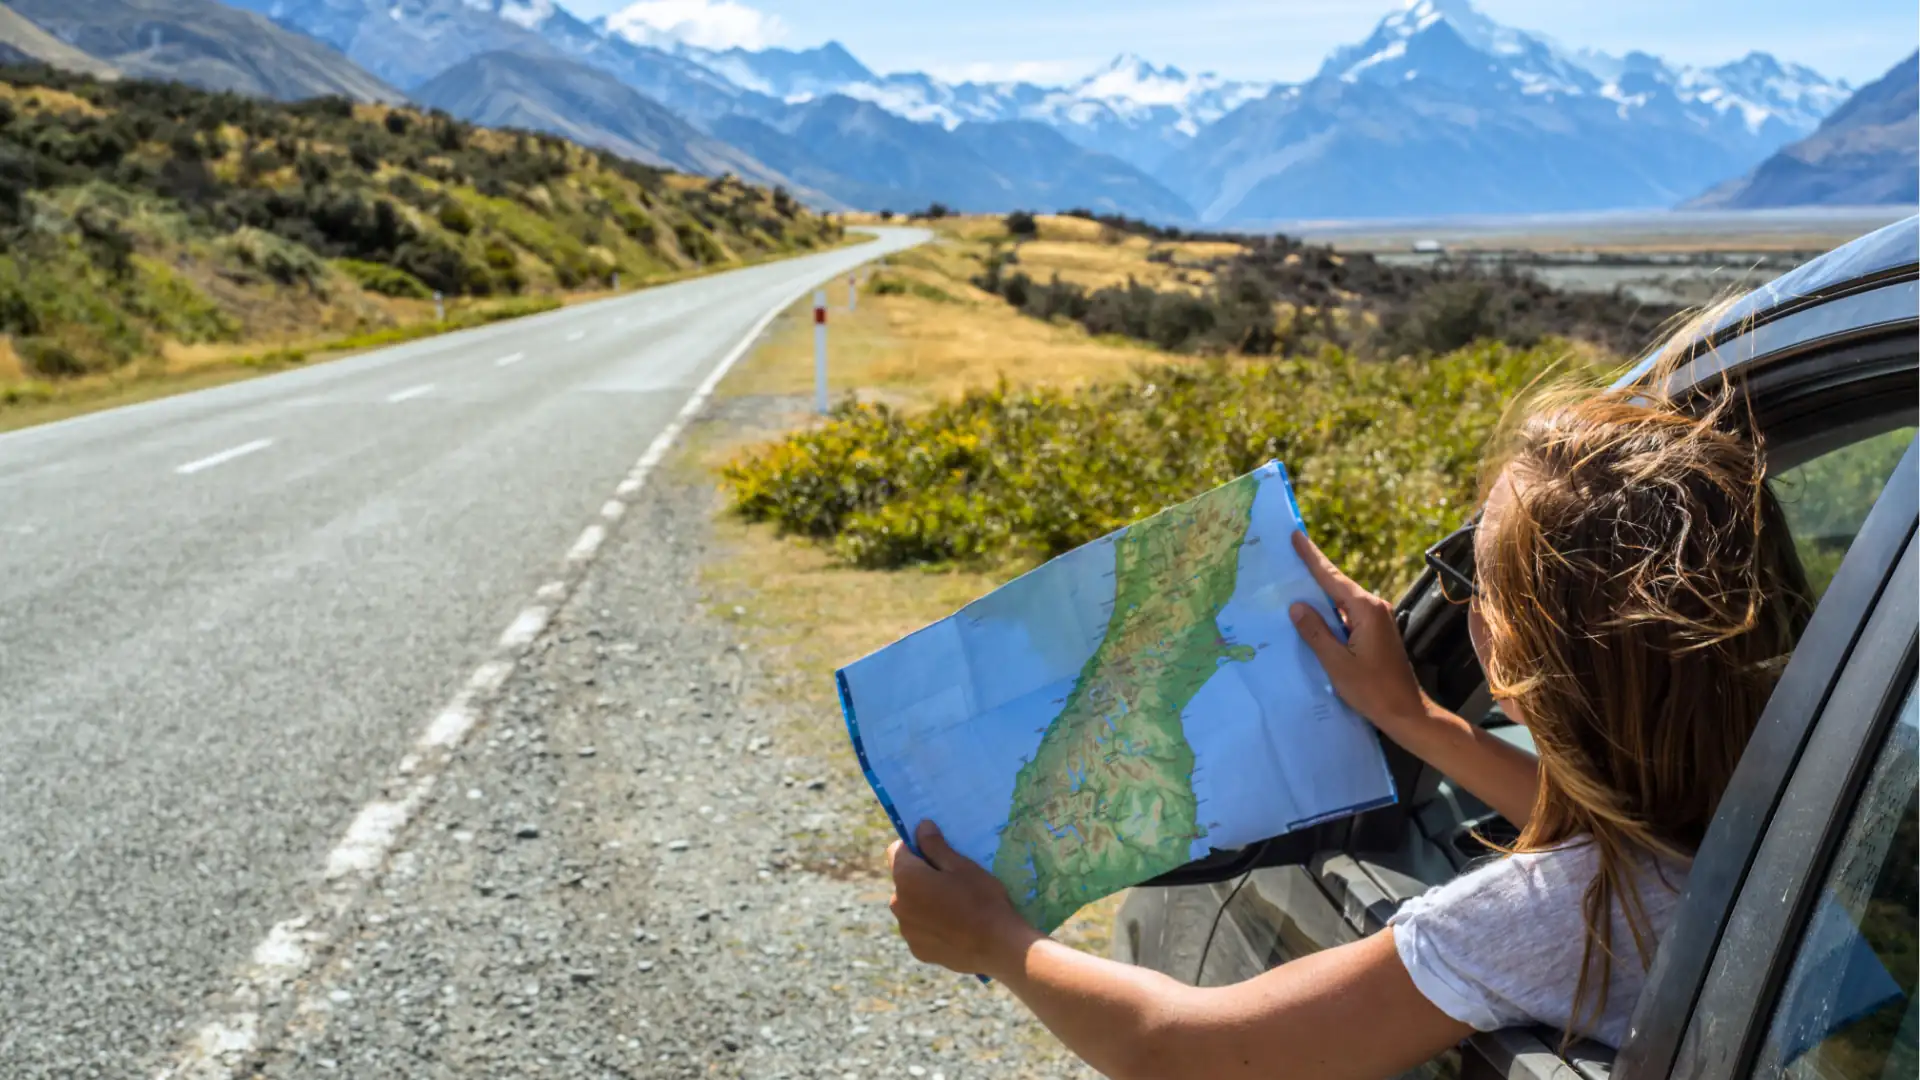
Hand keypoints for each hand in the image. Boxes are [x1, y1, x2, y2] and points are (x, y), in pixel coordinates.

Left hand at [887, 821, 1041, 977]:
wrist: (998, 947)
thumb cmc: (981, 899)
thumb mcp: (961, 866)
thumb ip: (935, 846)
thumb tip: (920, 826)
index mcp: (906, 878)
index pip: (896, 851)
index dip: (915, 847)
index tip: (936, 852)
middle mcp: (898, 904)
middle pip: (904, 880)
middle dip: (921, 876)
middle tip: (952, 881)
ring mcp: (907, 931)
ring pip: (911, 906)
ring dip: (924, 902)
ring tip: (955, 907)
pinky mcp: (918, 950)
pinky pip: (919, 929)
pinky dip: (930, 926)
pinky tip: (955, 928)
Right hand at [1289, 531, 1429, 738]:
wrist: (1406, 711)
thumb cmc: (1372, 689)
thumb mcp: (1337, 663)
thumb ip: (1315, 632)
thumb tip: (1297, 606)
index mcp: (1366, 609)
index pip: (1332, 577)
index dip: (1311, 557)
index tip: (1296, 535)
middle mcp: (1374, 608)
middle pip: (1337, 585)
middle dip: (1313, 571)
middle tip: (1289, 554)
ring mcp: (1378, 619)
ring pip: (1342, 601)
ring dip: (1319, 594)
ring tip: (1293, 582)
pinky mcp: (1376, 632)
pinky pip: (1347, 614)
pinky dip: (1329, 612)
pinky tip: (1312, 614)